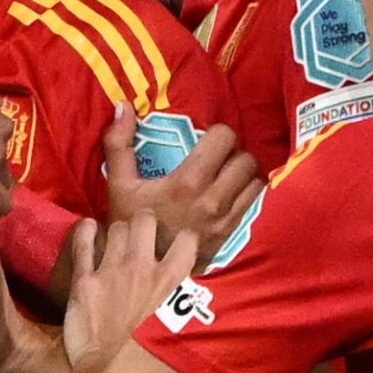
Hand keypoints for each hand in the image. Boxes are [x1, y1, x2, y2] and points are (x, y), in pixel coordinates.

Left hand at [63, 212, 198, 366]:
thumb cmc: (162, 368)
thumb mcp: (198, 337)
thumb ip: (207, 314)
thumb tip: (225, 313)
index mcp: (175, 280)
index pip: (187, 238)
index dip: (184, 241)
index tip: (180, 248)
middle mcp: (143, 267)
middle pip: (144, 221)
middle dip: (145, 225)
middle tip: (144, 236)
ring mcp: (111, 272)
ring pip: (115, 229)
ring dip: (118, 232)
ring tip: (118, 240)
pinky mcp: (84, 283)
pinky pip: (83, 246)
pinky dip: (85, 233)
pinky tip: (87, 228)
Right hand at [103, 107, 261, 265]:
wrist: (140, 267)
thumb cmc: (130, 222)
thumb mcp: (118, 183)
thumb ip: (118, 143)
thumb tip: (123, 105)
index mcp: (187, 182)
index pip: (224, 138)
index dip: (216, 134)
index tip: (205, 140)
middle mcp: (213, 200)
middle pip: (246, 159)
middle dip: (233, 154)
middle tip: (217, 159)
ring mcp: (225, 221)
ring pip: (255, 182)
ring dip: (243, 176)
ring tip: (226, 176)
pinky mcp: (231, 235)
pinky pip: (252, 205)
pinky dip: (245, 196)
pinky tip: (229, 196)